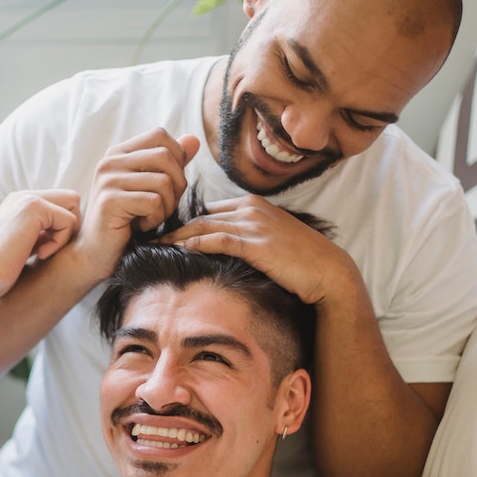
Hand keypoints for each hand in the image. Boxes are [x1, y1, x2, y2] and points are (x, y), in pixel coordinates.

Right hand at [0, 189, 80, 298]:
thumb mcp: (22, 248)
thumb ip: (39, 236)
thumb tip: (61, 236)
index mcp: (19, 204)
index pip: (61, 204)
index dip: (63, 228)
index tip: (44, 250)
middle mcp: (23, 196)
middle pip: (71, 199)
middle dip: (71, 227)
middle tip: (51, 249)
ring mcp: (27, 198)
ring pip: (74, 207)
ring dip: (66, 235)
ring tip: (42, 253)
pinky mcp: (34, 208)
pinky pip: (69, 221)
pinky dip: (60, 242)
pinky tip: (40, 255)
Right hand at [73, 128, 199, 282]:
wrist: (96, 254)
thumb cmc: (127, 222)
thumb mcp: (151, 188)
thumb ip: (171, 164)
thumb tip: (194, 139)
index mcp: (119, 153)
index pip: (160, 136)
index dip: (177, 159)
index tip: (169, 185)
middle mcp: (111, 161)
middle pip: (165, 156)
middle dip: (177, 184)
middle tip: (164, 206)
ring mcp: (108, 180)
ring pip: (163, 182)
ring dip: (167, 206)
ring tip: (151, 218)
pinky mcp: (110, 201)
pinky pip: (154, 202)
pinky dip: (156, 219)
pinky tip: (143, 226)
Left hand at [162, 194, 357, 304]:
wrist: (327, 271)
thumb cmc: (300, 263)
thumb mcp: (270, 244)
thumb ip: (245, 241)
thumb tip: (221, 254)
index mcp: (253, 205)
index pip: (210, 211)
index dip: (185, 223)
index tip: (164, 234)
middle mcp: (250, 209)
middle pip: (202, 216)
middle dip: (174, 227)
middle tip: (149, 236)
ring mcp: (253, 224)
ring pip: (205, 226)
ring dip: (177, 236)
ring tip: (155, 245)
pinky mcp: (256, 242)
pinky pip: (217, 240)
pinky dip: (196, 243)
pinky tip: (178, 250)